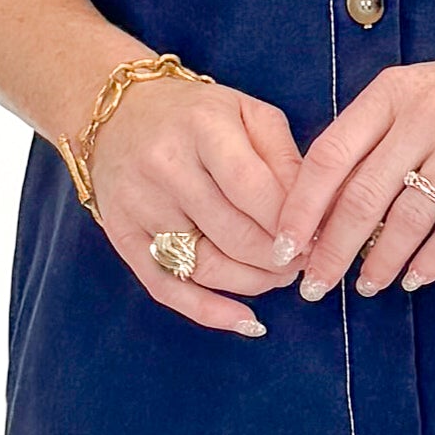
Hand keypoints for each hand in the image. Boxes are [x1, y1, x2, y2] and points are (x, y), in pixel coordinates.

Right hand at [84, 67, 304, 338]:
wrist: (117, 113)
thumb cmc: (194, 115)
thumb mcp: (247, 114)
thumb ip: (284, 158)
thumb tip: (317, 213)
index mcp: (202, 128)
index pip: (256, 191)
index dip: (292, 225)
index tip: (317, 238)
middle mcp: (165, 167)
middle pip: (235, 235)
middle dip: (280, 258)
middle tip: (303, 261)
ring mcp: (140, 205)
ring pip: (207, 266)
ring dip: (255, 282)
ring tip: (280, 276)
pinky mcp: (122, 236)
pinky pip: (167, 287)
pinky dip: (209, 311)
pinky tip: (246, 321)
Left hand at [276, 33, 434, 301]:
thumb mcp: (422, 95)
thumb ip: (378, 136)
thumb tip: (324, 201)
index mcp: (392, 92)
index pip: (329, 154)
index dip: (301, 205)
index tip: (283, 245)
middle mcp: (425, 111)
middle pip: (362, 192)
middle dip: (331, 247)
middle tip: (314, 284)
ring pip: (410, 213)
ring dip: (381, 259)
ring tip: (367, 286)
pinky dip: (434, 257)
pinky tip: (416, 278)